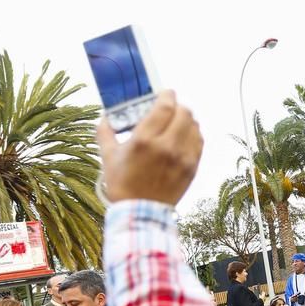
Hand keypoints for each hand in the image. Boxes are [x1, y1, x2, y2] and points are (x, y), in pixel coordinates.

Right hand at [97, 90, 203, 205]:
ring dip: (186, 119)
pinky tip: (184, 136)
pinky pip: (199, 142)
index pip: (165, 106)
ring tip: (177, 121)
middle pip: (184, 113)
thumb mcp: (108, 156)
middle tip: (170, 107)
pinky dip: (193, 134)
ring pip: (194, 126)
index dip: (167, 95)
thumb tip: (105, 117)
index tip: (165, 92)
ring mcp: (183, 157)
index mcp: (144, 140)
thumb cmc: (122, 184)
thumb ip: (106, 132)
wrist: (140, 212)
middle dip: (177, 106)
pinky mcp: (192, 167)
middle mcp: (167, 146)